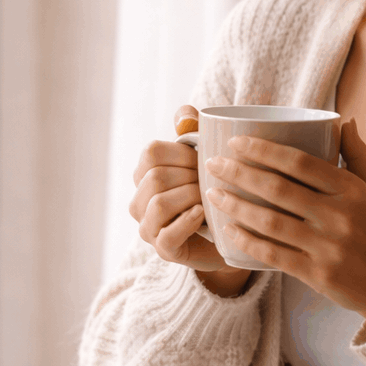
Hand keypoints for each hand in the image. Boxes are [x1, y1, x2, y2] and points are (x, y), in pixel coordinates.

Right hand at [129, 105, 248, 282]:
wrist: (226, 235)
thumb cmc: (212, 192)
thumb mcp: (205, 159)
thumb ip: (194, 132)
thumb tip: (184, 115)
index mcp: (144, 174)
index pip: (152, 152)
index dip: (182, 152)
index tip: (204, 159)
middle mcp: (138, 201)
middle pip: (156, 177)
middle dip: (190, 175)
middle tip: (213, 180)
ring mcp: (147, 227)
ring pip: (159, 204)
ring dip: (190, 197)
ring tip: (210, 197)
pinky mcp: (163, 250)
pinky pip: (167, 235)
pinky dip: (187, 221)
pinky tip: (203, 213)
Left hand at [202, 117, 365, 328]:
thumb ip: (357, 156)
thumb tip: (344, 120)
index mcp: (352, 191)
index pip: (300, 163)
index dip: (264, 150)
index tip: (237, 142)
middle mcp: (339, 216)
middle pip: (278, 189)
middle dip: (239, 173)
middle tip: (213, 164)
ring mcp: (328, 247)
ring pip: (271, 222)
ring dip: (236, 206)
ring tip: (212, 194)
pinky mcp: (318, 274)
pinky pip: (274, 255)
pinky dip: (248, 242)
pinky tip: (229, 231)